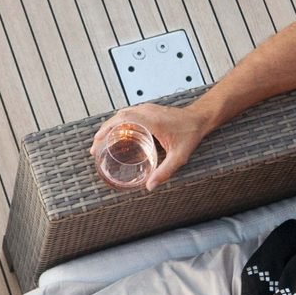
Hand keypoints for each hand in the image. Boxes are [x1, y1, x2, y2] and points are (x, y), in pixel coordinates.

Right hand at [90, 102, 207, 190]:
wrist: (200, 118)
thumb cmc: (190, 134)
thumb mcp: (179, 156)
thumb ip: (165, 171)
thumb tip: (150, 185)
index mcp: (150, 120)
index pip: (121, 119)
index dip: (106, 129)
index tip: (97, 141)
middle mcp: (146, 112)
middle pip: (117, 117)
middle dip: (103, 131)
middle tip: (95, 147)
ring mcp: (146, 109)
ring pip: (121, 114)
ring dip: (109, 126)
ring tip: (102, 142)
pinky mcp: (148, 110)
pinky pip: (128, 114)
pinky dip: (118, 123)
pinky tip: (117, 135)